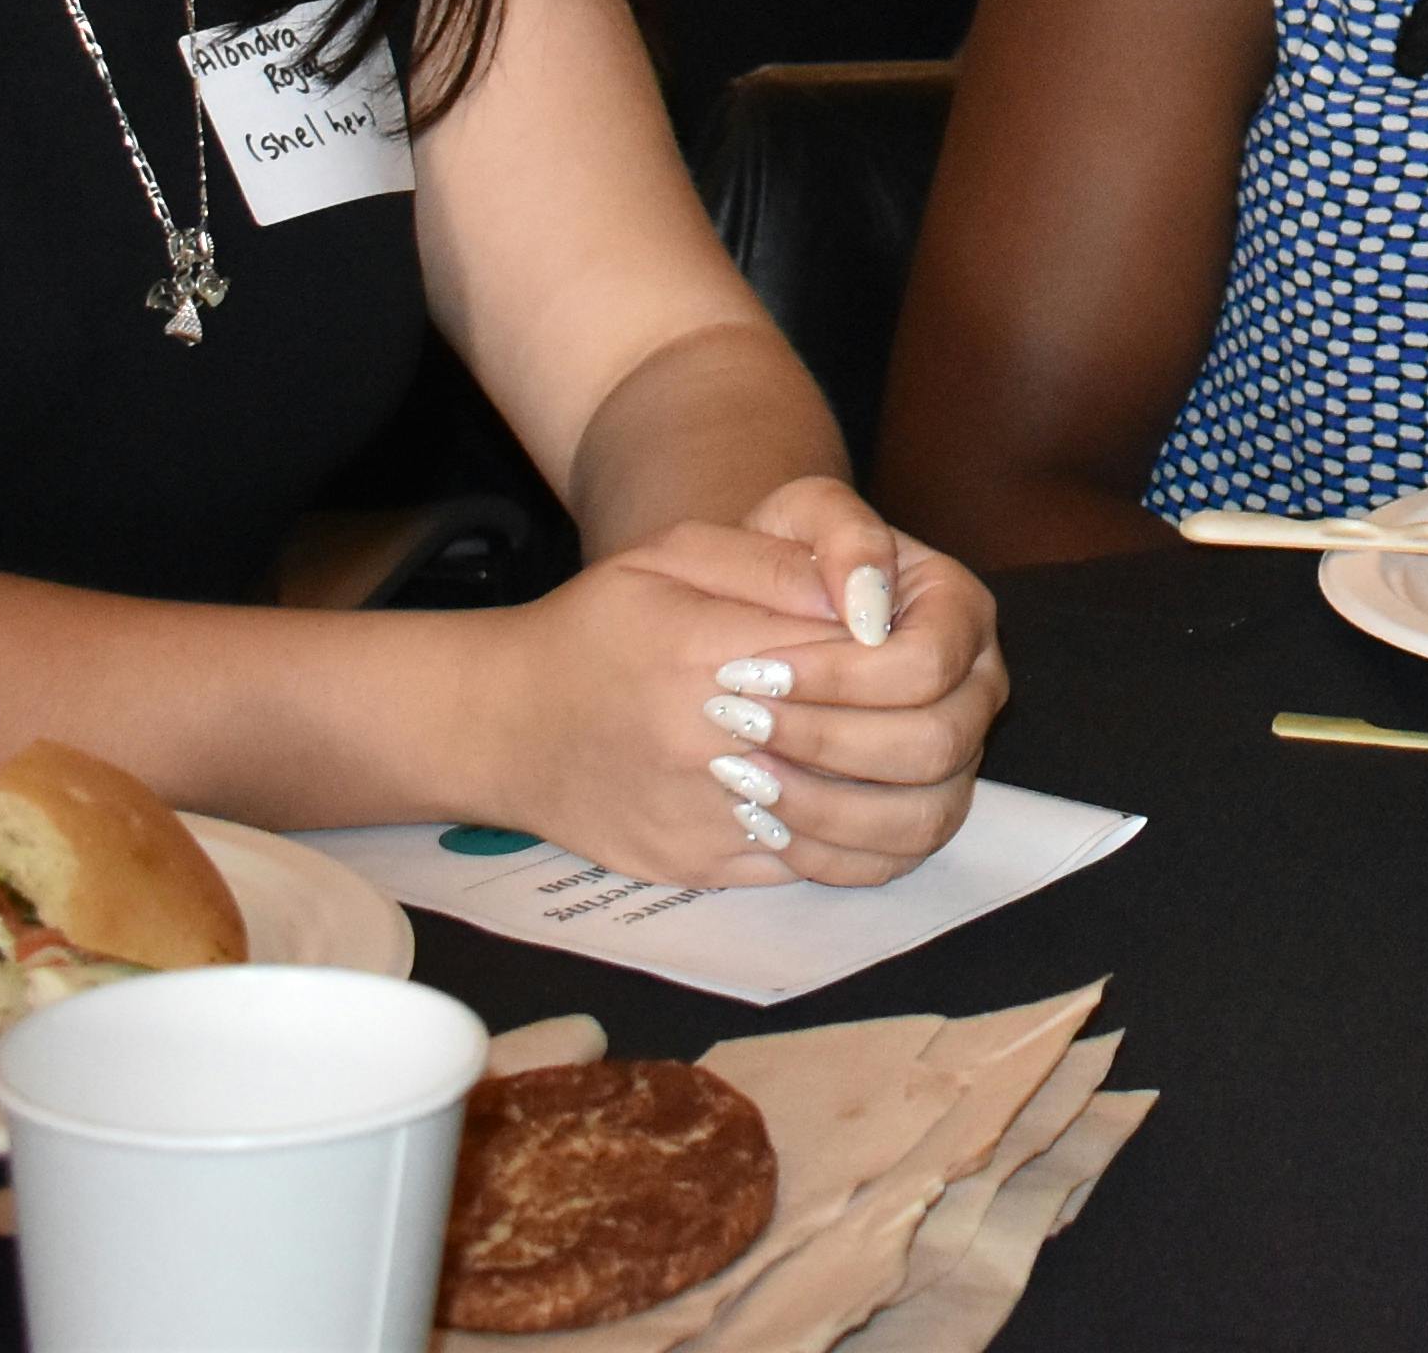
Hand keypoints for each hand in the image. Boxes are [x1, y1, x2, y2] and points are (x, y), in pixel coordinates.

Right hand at [446, 489, 1002, 890]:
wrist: (504, 724)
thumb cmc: (596, 627)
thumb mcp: (676, 556)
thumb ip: (777, 567)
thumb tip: (867, 602)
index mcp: (710, 655)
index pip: (863, 660)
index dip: (898, 650)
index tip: (894, 634)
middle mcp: (711, 747)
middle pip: (887, 748)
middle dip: (922, 718)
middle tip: (923, 695)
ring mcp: (710, 820)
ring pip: (872, 825)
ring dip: (915, 786)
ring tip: (911, 748)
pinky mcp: (706, 870)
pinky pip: (820, 868)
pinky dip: (865, 837)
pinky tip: (866, 796)